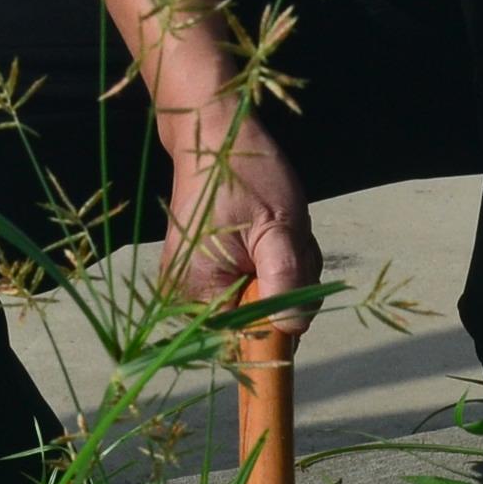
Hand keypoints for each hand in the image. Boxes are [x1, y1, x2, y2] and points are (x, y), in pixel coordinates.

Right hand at [159, 106, 319, 319]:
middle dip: (289, 291)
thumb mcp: (277, 226)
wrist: (214, 139)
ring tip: (279, 233)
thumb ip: (285, 280)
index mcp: (199, 291)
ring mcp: (198, 285)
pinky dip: (274, 265)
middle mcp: (189, 297)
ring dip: (286, 274)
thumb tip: (292, 330)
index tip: (293, 284)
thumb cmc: (244, 175)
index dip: (280, 327)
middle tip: (289, 245)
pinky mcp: (210, 273)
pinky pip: (255, 286)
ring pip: (263, 304)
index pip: (245, 344)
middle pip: (259, 325)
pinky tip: (272, 236)